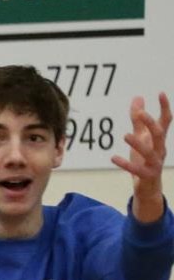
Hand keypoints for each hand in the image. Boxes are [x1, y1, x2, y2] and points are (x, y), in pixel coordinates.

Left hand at [113, 93, 170, 219]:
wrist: (148, 186)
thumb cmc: (144, 159)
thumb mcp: (141, 137)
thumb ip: (138, 119)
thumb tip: (138, 98)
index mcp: (159, 139)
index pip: (165, 121)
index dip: (164, 107)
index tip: (161, 93)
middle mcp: (160, 149)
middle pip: (158, 134)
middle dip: (150, 123)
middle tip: (140, 113)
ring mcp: (154, 163)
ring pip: (149, 152)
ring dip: (138, 143)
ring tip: (125, 135)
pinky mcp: (146, 175)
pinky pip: (136, 169)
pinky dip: (125, 164)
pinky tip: (113, 158)